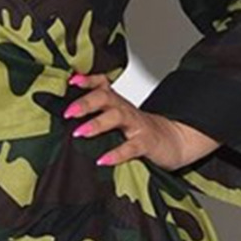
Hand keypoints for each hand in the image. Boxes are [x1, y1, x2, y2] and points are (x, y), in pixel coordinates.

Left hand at [61, 72, 219, 169]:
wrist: (174, 141)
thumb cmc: (140, 131)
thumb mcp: (119, 119)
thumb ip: (98, 115)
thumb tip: (66, 119)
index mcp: (117, 104)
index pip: (102, 85)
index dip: (87, 80)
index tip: (70, 80)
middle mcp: (125, 110)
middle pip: (105, 97)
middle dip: (85, 102)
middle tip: (68, 112)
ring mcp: (137, 126)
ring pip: (117, 117)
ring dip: (97, 124)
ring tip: (79, 133)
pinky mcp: (146, 143)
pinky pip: (131, 147)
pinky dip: (117, 154)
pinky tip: (103, 160)